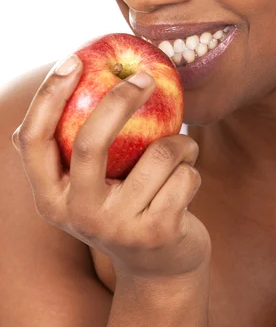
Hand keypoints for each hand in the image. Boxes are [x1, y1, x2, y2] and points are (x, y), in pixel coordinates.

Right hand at [12, 55, 211, 281]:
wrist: (160, 267)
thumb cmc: (124, 204)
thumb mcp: (91, 183)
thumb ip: (76, 143)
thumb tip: (76, 69)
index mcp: (51, 196)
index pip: (32, 139)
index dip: (49, 95)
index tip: (75, 60)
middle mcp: (76, 215)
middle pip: (89, 143)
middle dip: (120, 99)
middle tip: (146, 76)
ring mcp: (117, 228)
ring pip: (158, 154)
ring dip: (181, 143)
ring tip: (180, 153)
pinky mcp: (157, 234)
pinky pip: (186, 174)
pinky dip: (193, 168)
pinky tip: (186, 183)